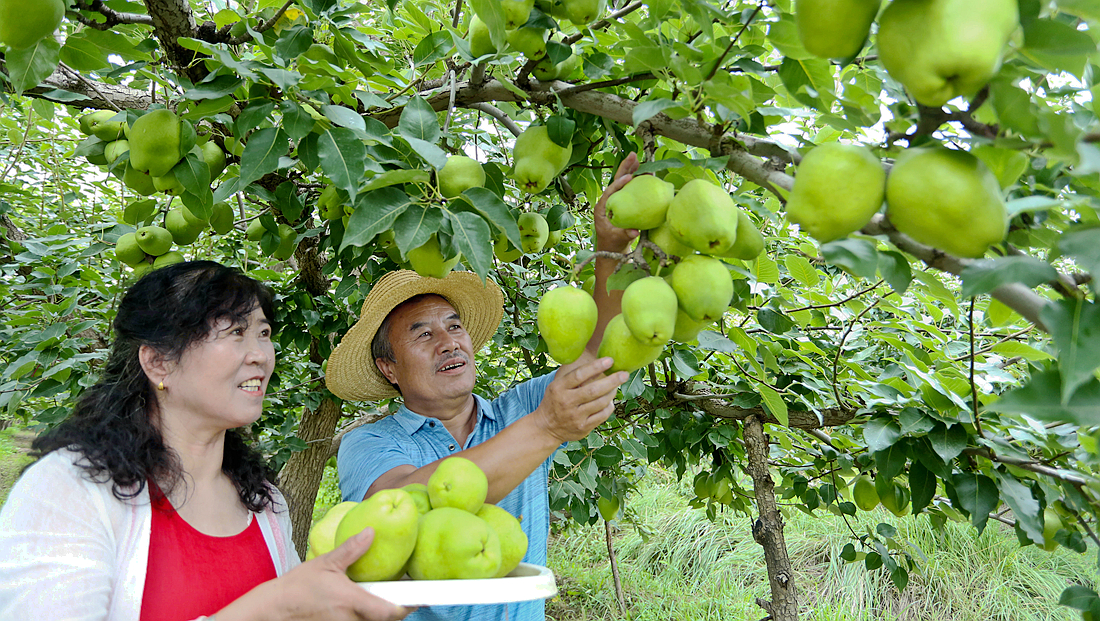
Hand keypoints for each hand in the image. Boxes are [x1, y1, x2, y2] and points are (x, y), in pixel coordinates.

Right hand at [223, 529, 408, 620]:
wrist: (273, 609)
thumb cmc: (298, 586)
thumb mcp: (326, 563)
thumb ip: (352, 549)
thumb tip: (372, 532)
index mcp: (350, 602)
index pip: (388, 612)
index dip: (407, 606)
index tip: (418, 597)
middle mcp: (349, 620)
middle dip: (396, 609)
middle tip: (402, 594)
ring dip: (379, 613)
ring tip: (380, 596)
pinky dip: (366, 617)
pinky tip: (363, 604)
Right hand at [534, 357, 627, 443]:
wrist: (546, 428)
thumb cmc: (555, 401)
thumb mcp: (557, 385)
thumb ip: (572, 375)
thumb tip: (595, 359)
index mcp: (559, 388)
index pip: (579, 375)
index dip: (596, 367)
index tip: (610, 360)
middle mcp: (567, 402)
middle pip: (593, 390)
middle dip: (612, 380)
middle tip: (624, 374)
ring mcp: (575, 416)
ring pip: (601, 402)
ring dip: (612, 392)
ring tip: (616, 386)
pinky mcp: (583, 428)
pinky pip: (602, 415)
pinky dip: (609, 406)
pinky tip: (610, 401)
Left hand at [594, 152, 640, 252]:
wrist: (612, 248)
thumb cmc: (612, 243)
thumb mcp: (617, 239)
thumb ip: (625, 234)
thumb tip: (634, 231)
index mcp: (602, 208)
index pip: (610, 192)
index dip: (618, 184)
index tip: (629, 177)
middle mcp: (608, 201)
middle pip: (616, 181)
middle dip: (625, 168)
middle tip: (633, 156)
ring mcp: (616, 201)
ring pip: (623, 182)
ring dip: (631, 171)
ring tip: (639, 160)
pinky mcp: (624, 202)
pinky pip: (630, 189)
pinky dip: (637, 180)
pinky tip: (646, 173)